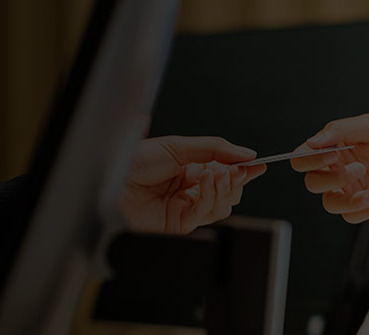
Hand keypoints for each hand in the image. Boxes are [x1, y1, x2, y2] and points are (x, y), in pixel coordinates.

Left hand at [120, 136, 267, 234]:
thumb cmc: (132, 162)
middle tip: (239, 169)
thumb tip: (246, 154)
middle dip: (237, 180)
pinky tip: (206, 182)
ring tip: (218, 173)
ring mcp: (184, 208)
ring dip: (225, 188)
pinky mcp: (178, 224)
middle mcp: (188, 189)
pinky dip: (210, 197)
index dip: (243, 169)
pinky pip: (205, 215)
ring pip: (222, 205)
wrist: (109, 182)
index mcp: (188, 168)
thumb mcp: (178, 145)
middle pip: (228, 191)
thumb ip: (215, 149)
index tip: (258, 163)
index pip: (224, 172)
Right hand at [288, 113, 368, 223]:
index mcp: (333, 147)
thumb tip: (313, 142)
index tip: (332, 154)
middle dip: (332, 179)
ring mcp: (349, 189)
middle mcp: (336, 169)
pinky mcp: (362, 204)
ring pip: (329, 203)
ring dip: (348, 200)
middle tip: (359, 168)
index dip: (309, 160)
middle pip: (312, 183)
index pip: (303, 157)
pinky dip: (363, 210)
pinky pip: (350, 216)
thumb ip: (341, 130)